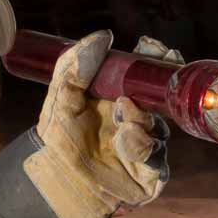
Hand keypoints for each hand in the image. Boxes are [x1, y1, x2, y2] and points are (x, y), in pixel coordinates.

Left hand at [24, 30, 170, 217]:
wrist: (54, 180)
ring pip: (159, 128)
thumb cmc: (57, 140)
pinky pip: (156, 156)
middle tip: (153, 76)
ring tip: (121, 115)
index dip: (154, 61)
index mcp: (121, 101)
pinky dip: (142, 145)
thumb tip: (103, 36)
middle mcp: (137, 123)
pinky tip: (123, 140)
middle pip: (163, 100)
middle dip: (161, 86)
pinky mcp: (149, 175)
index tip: (152, 47)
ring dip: (142, 118)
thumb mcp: (61, 97)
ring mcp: (145, 148)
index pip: (146, 77)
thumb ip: (76, 65)